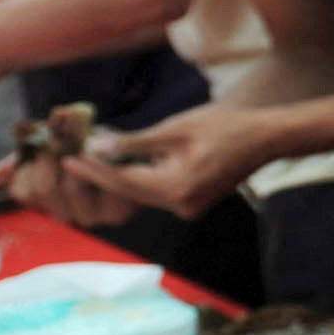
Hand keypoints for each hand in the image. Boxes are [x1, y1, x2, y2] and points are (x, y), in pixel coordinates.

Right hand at [9, 145, 134, 229]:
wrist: (125, 150)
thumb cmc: (84, 146)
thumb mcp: (48, 147)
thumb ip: (19, 162)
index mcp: (44, 202)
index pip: (22, 191)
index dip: (26, 166)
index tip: (37, 146)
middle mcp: (64, 216)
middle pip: (44, 188)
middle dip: (50, 157)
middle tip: (59, 138)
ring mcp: (90, 218)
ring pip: (70, 188)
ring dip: (75, 159)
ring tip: (81, 143)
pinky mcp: (116, 213)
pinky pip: (101, 187)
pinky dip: (102, 166)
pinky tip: (104, 156)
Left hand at [68, 98, 277, 217]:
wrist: (265, 138)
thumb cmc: (224, 127)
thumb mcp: (175, 129)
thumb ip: (135, 142)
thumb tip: (98, 148)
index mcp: (176, 189)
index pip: (123, 181)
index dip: (94, 170)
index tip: (68, 158)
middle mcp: (180, 206)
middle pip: (130, 192)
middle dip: (102, 175)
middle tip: (72, 160)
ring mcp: (188, 207)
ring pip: (143, 193)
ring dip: (120, 177)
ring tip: (91, 160)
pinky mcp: (194, 202)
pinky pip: (158, 192)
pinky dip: (141, 179)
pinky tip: (124, 164)